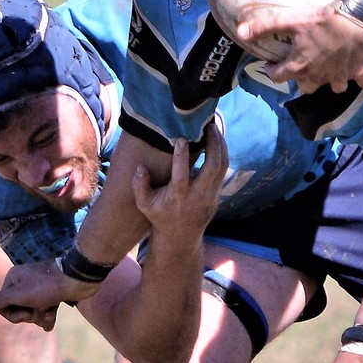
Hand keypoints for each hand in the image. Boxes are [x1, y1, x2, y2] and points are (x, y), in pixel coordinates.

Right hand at [0, 259, 98, 329]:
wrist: (77, 280)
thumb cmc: (47, 286)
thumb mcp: (19, 295)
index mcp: (13, 279)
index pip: (2, 306)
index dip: (14, 314)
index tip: (26, 313)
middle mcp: (24, 282)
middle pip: (18, 310)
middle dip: (30, 315)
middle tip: (40, 308)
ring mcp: (38, 289)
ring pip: (32, 312)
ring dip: (41, 316)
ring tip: (50, 310)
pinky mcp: (51, 294)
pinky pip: (44, 310)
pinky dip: (48, 315)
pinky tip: (53, 317)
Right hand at [131, 126, 228, 245]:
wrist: (181, 236)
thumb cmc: (160, 215)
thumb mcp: (144, 204)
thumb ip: (139, 186)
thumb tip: (140, 167)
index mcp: (178, 197)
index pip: (181, 175)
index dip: (181, 156)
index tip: (181, 138)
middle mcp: (197, 196)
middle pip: (212, 168)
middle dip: (213, 144)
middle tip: (208, 125)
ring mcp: (210, 195)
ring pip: (221, 167)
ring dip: (220, 145)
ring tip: (214, 128)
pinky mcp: (217, 194)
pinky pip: (223, 170)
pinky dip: (222, 153)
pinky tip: (217, 140)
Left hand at [238, 1, 362, 92]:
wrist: (354, 17)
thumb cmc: (320, 20)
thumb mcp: (288, 20)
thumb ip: (263, 27)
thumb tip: (240, 31)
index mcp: (299, 66)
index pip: (279, 77)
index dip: (272, 70)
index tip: (272, 64)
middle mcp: (319, 76)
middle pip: (306, 87)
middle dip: (302, 78)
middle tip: (302, 64)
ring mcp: (340, 76)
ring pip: (334, 87)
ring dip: (330, 80)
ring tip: (329, 68)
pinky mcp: (359, 70)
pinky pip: (362, 81)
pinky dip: (360, 78)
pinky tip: (357, 70)